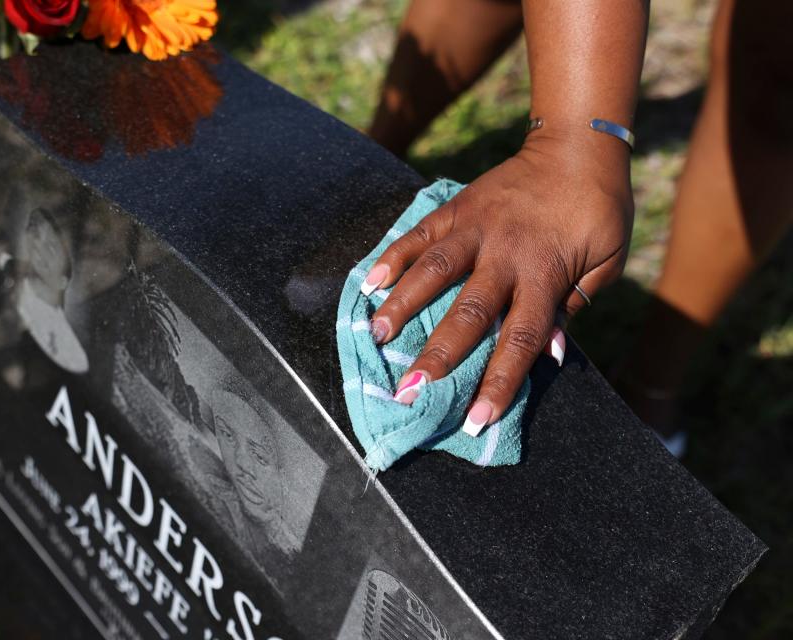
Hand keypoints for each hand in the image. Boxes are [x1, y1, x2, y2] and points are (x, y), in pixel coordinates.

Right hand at [364, 127, 633, 433]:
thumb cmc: (599, 212)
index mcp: (546, 274)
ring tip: (375, 335)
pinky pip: (420, 232)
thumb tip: (550, 353)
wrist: (577, 146)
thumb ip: (574, 305)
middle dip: (437, 355)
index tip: (476, 419)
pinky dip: (393, 254)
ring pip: (434, 270)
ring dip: (403, 304)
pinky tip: (368, 279)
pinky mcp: (457, 207)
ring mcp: (476, 227)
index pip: (521, 339)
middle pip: (468, 312)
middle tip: (408, 390)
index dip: (498, 381)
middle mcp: (506, 254)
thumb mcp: (606, 262)